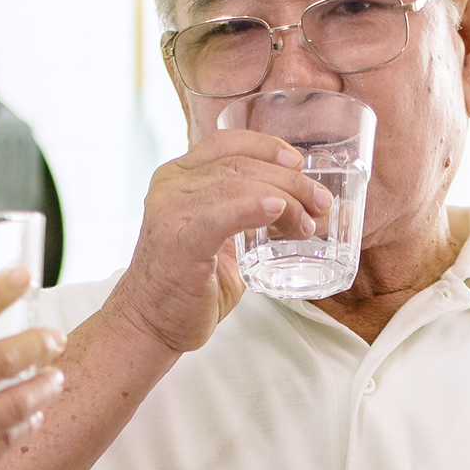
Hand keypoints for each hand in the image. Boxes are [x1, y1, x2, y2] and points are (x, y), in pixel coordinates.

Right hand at [101, 128, 339, 356]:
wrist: (149, 325)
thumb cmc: (187, 287)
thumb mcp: (224, 242)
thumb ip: (254, 221)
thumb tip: (309, 212)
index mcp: (180, 177)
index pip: (227, 144)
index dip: (267, 147)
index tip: (299, 164)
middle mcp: (173, 185)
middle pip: (240, 165)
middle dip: (289, 181)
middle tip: (320, 204)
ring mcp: (172, 210)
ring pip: (238, 184)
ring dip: (284, 199)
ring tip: (307, 224)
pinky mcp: (179, 241)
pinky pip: (220, 214)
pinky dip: (253, 207)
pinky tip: (277, 210)